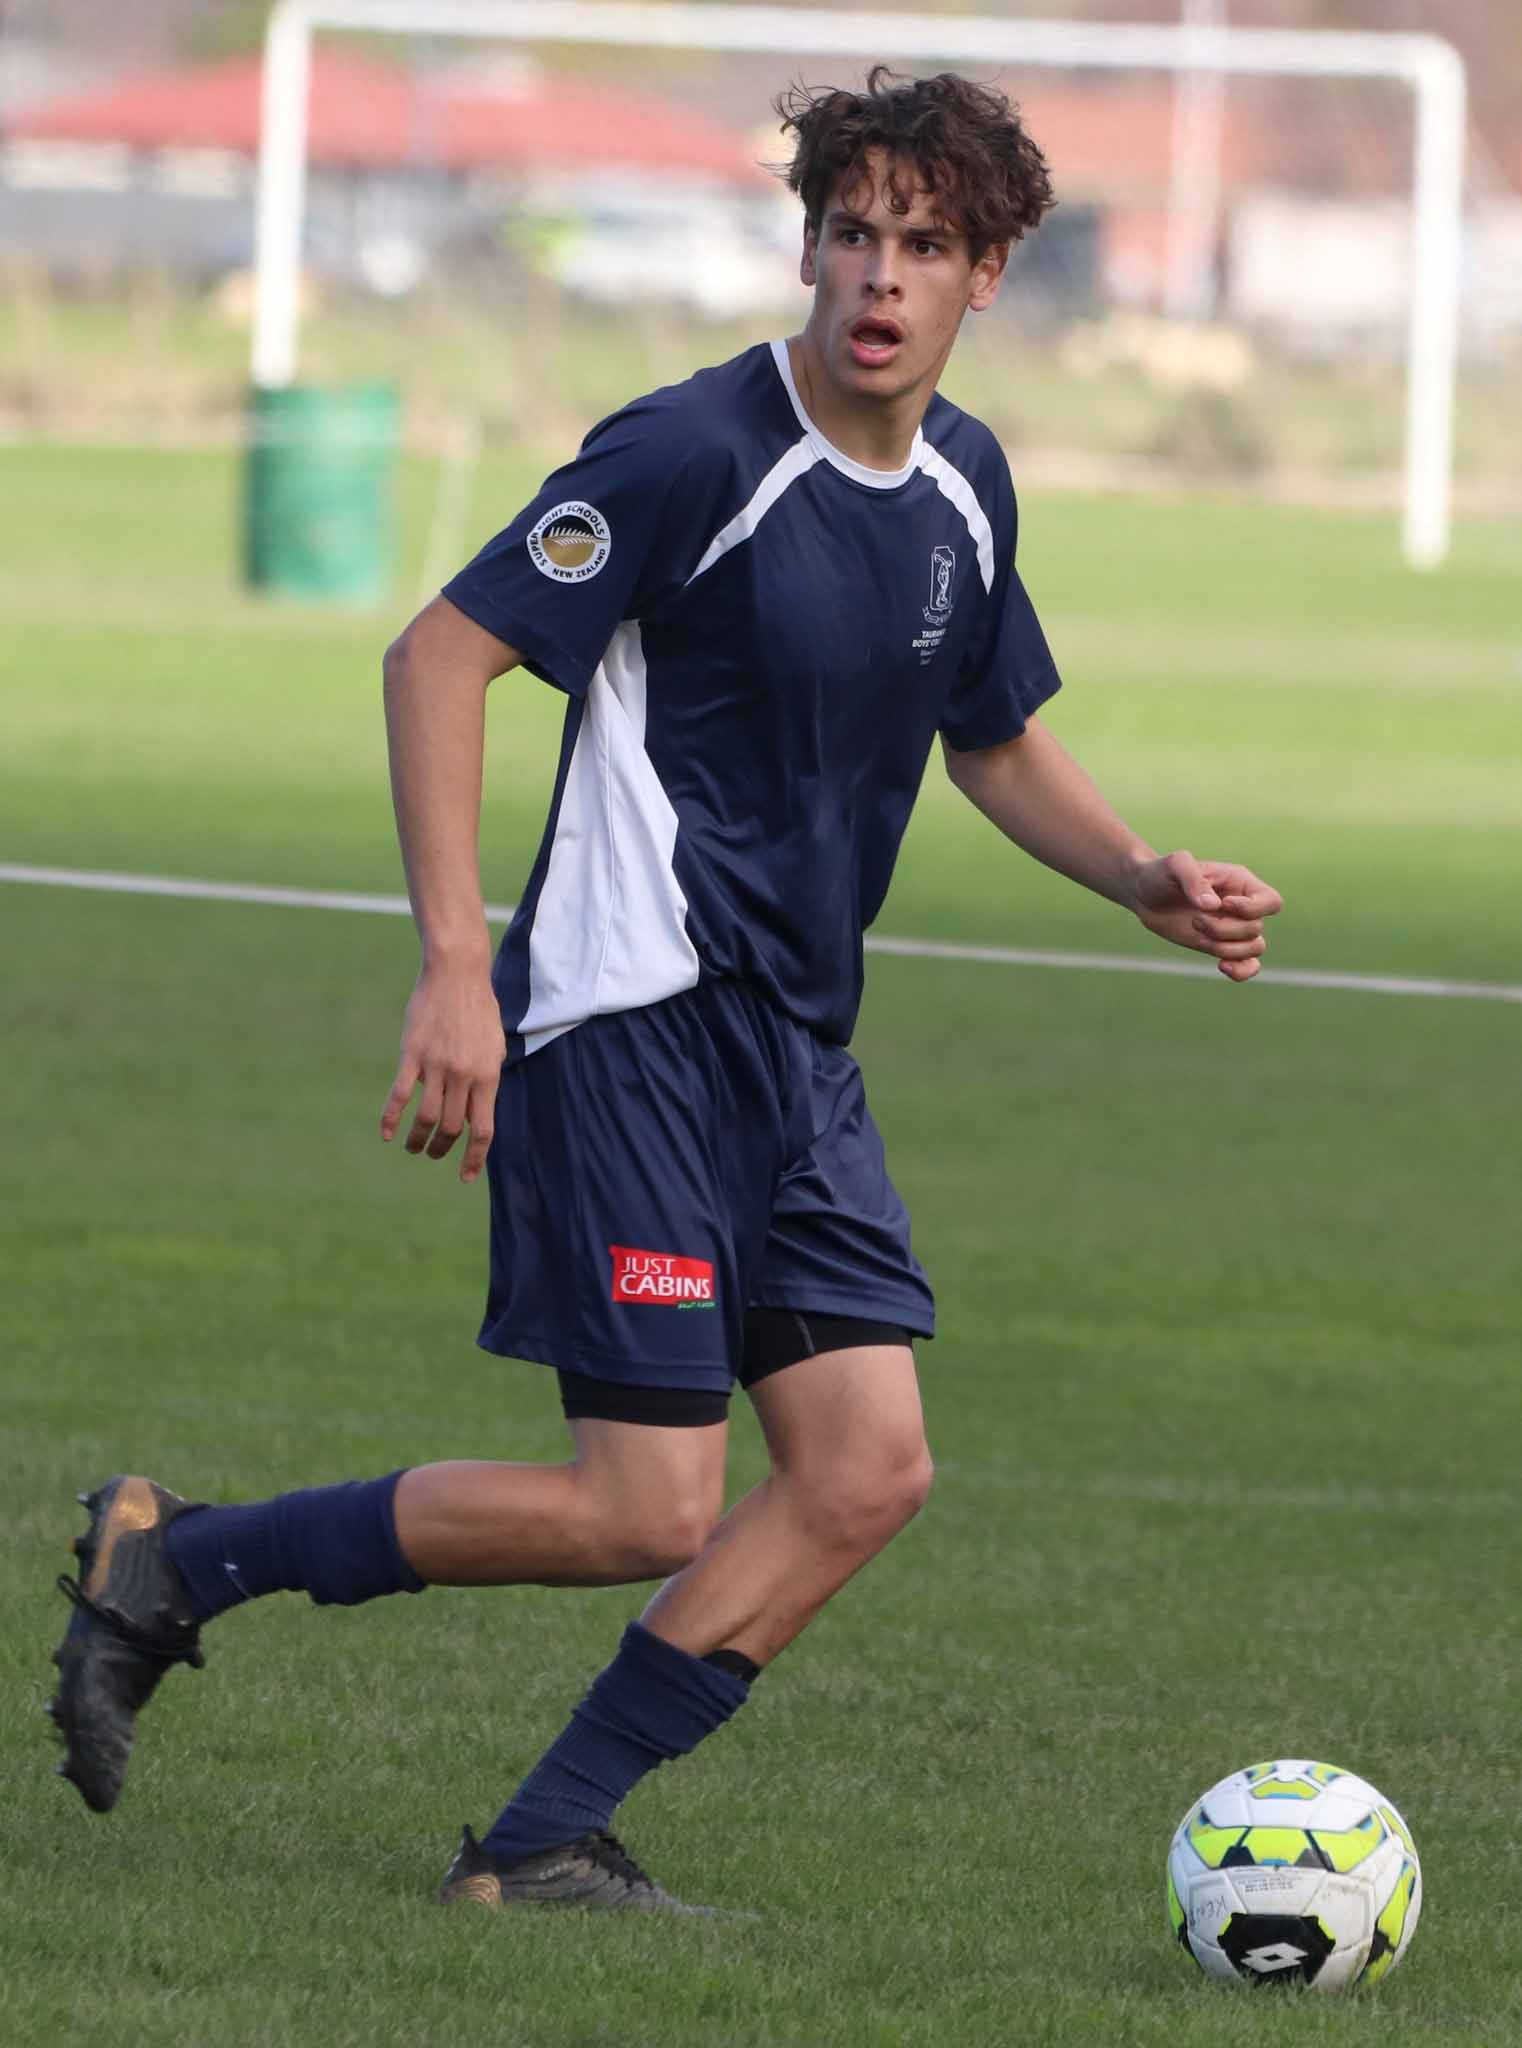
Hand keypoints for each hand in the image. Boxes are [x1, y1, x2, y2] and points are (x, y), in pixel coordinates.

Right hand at [379, 966, 506, 1181]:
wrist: (457, 974)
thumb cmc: (479, 1010)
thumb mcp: (494, 1046)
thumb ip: (486, 1080)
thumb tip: (476, 1113)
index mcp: (488, 1075)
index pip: (483, 1129)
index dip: (474, 1157)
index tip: (464, 1176)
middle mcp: (464, 1075)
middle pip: (452, 1128)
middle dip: (442, 1149)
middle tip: (433, 1154)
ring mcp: (437, 1065)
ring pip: (426, 1118)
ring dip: (417, 1140)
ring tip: (412, 1148)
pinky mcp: (412, 1054)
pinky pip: (399, 1094)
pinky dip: (391, 1118)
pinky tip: (386, 1133)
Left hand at [1129, 851, 1283, 982]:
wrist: (1144, 895)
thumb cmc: (1162, 874)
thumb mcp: (1175, 865)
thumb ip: (1194, 879)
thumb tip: (1213, 906)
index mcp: (1240, 883)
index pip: (1271, 901)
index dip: (1252, 909)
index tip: (1222, 904)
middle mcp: (1242, 907)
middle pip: (1256, 929)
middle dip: (1224, 929)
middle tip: (1195, 920)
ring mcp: (1233, 928)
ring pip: (1254, 949)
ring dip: (1225, 947)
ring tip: (1198, 934)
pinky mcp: (1220, 946)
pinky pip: (1248, 966)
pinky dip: (1241, 972)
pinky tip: (1221, 966)